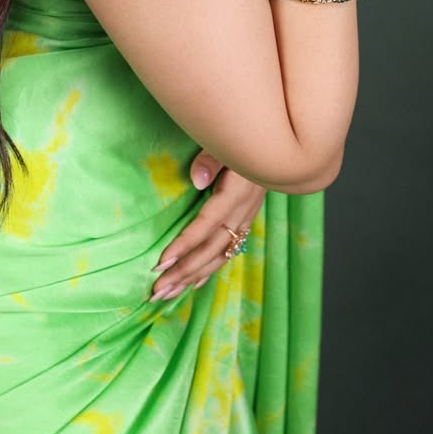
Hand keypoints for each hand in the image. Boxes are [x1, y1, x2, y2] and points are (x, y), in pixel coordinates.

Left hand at [148, 149, 265, 300]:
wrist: (276, 146)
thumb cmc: (244, 139)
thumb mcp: (227, 143)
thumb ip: (212, 159)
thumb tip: (197, 181)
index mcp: (236, 193)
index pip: (207, 225)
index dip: (185, 244)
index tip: (161, 262)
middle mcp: (242, 212)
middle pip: (211, 249)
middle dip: (183, 272)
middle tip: (156, 290)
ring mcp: (245, 219)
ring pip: (218, 256)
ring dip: (192, 277)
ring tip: (167, 294)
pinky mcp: (245, 222)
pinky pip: (228, 252)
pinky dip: (210, 270)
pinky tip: (194, 284)